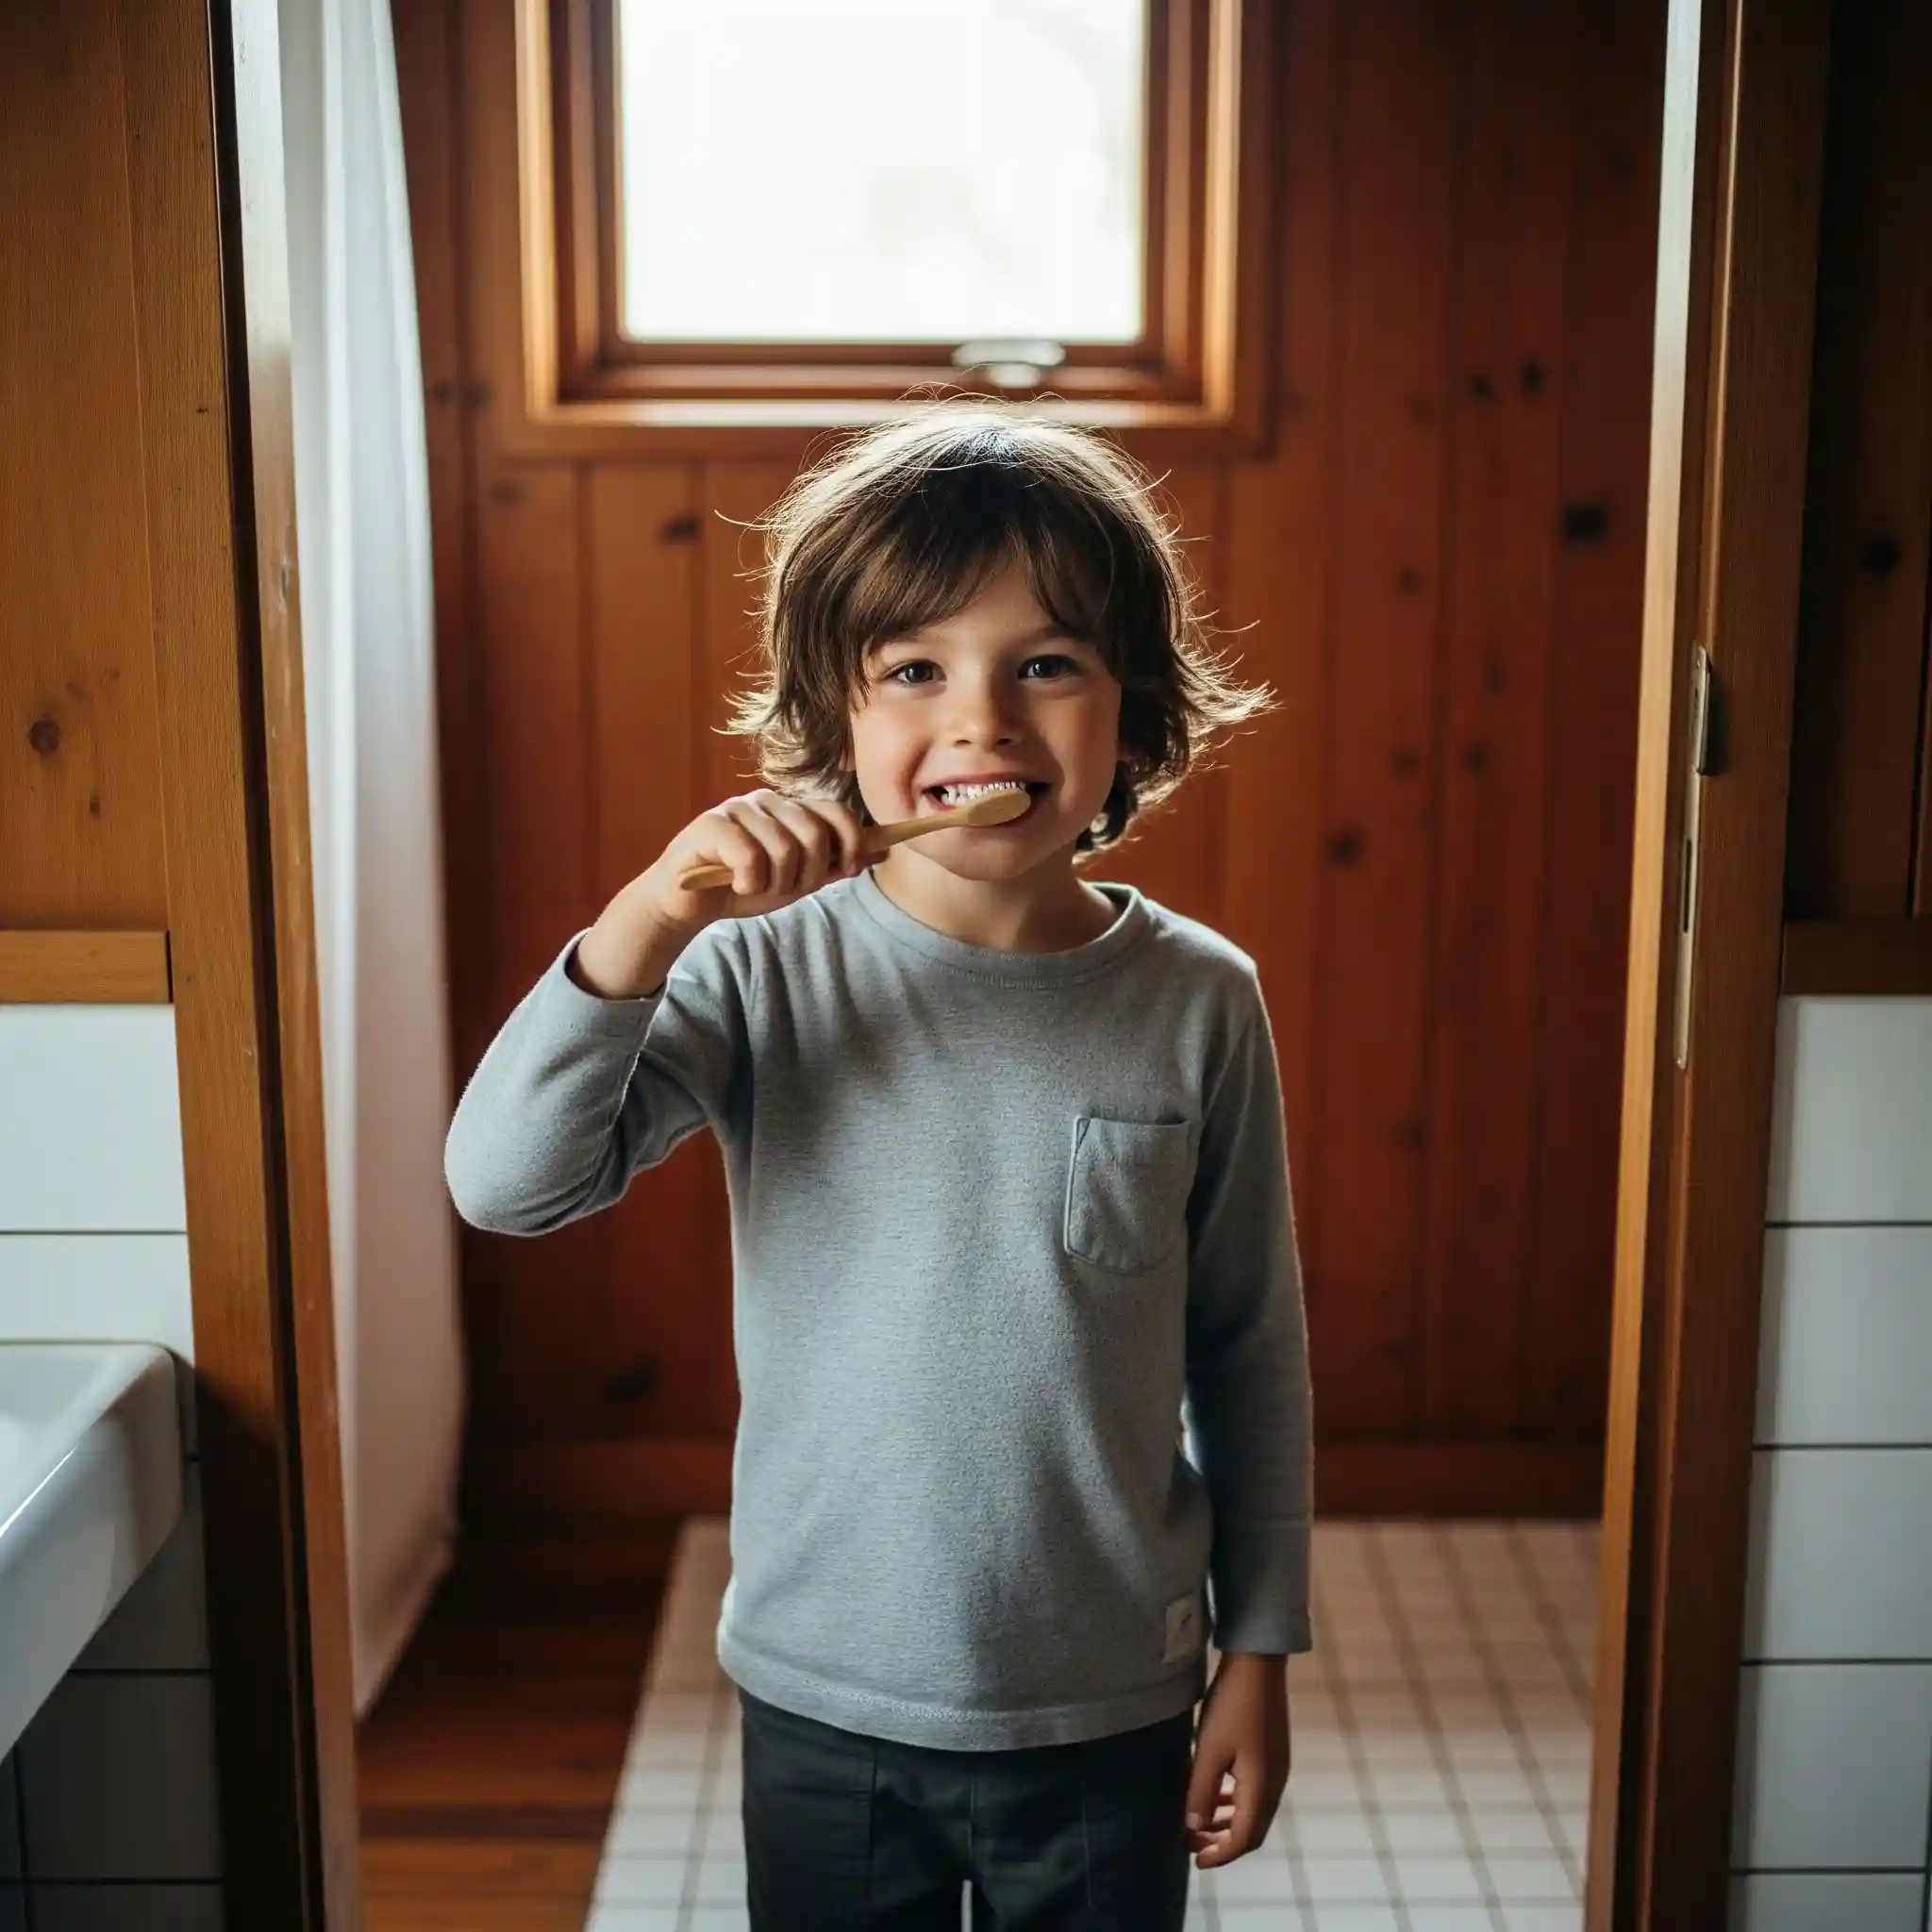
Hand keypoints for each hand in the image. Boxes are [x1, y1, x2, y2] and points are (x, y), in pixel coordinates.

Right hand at [573, 790, 869, 998]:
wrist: (690, 903)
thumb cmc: (744, 886)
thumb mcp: (798, 879)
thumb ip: (836, 863)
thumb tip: (885, 850)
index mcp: (791, 808)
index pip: (836, 811)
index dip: (851, 842)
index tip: (848, 870)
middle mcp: (767, 801)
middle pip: (814, 832)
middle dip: (808, 872)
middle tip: (786, 888)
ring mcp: (737, 809)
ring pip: (783, 848)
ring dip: (775, 883)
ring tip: (756, 887)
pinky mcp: (711, 824)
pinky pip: (750, 856)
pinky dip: (749, 882)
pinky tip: (736, 885)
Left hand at [1184, 1652, 1290, 1867]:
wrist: (1258, 1663)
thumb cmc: (1232, 1706)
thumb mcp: (1210, 1750)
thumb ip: (1201, 1792)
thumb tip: (1193, 1829)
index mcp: (1262, 1788)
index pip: (1244, 1839)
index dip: (1220, 1855)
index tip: (1195, 1861)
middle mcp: (1275, 1784)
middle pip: (1252, 1830)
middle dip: (1223, 1843)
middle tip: (1192, 1844)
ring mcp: (1276, 1768)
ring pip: (1253, 1811)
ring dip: (1228, 1823)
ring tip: (1200, 1824)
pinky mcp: (1272, 1753)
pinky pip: (1253, 1792)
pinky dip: (1234, 1802)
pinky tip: (1216, 1793)